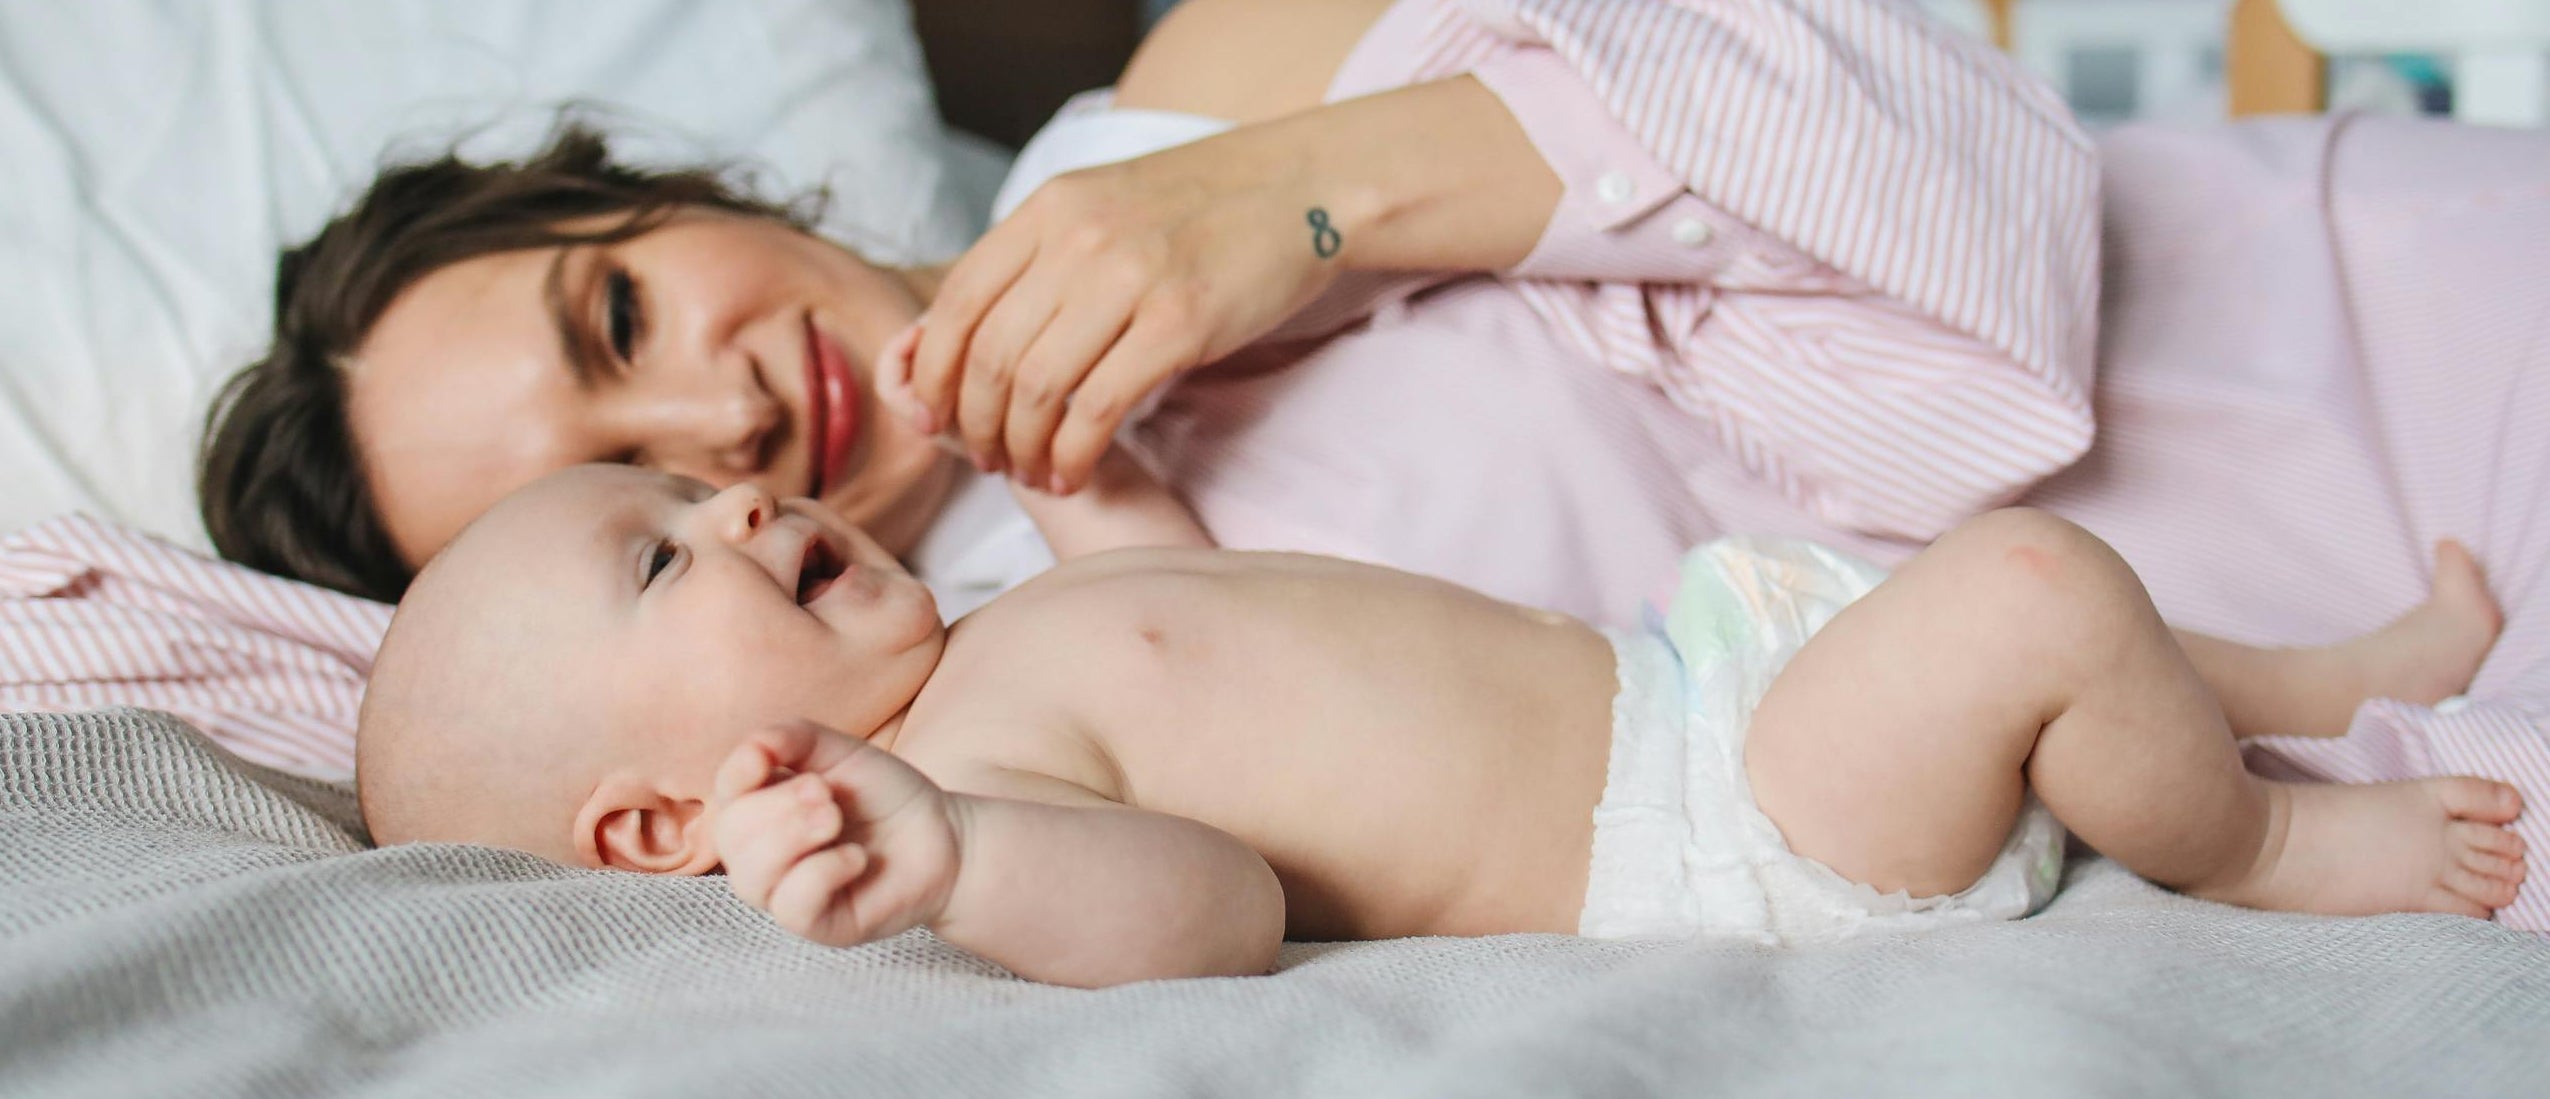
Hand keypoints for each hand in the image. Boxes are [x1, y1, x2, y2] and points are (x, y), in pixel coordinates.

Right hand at [711, 721, 959, 947]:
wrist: (946, 836)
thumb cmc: (886, 795)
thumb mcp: (841, 752)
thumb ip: (793, 738)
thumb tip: (752, 748)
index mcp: (763, 807)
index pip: (725, 793)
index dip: (737, 774)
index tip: (765, 759)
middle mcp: (764, 855)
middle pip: (733, 834)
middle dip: (779, 807)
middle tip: (827, 795)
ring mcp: (786, 894)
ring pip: (751, 877)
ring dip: (793, 837)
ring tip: (835, 819)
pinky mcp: (816, 925)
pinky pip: (792, 906)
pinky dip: (823, 872)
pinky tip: (856, 859)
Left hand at [894, 131, 1347, 493]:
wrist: (1298, 187)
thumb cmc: (1199, 207)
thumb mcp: (1101, 205)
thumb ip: (1039, 257)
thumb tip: (971, 334)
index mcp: (1049, 208)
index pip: (958, 301)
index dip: (933, 372)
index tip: (933, 416)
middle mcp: (1078, 240)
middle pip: (990, 353)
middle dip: (974, 423)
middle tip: (986, 458)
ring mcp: (1129, 280)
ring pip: (1036, 388)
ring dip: (1021, 447)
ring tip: (1029, 471)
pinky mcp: (1179, 325)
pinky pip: (1098, 408)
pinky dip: (1073, 453)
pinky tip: (1072, 471)